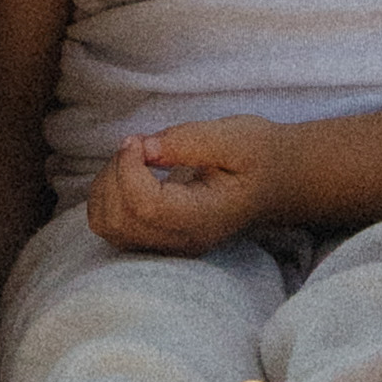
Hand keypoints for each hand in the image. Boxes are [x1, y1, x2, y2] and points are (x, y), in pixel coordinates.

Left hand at [85, 116, 277, 259]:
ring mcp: (167, 245)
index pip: (146, 207)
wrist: (274, 181)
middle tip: (137, 146)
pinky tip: (130, 173)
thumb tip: (142, 148)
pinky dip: (107, 195)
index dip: (128, 170)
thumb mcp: (233, 136)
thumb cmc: (256, 155)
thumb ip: (186, 141)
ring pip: (107, 225)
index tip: (138, 141)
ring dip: (107, 185)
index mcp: (205, 218)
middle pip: (119, 220)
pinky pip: (110, 226)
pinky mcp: (155, 239)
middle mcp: (183, 240)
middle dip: (114, 174)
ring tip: (134, 159)